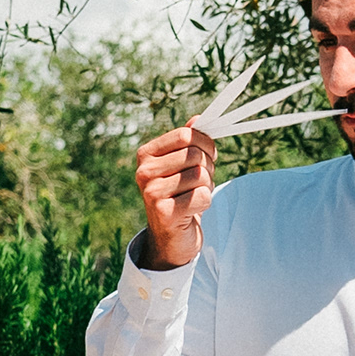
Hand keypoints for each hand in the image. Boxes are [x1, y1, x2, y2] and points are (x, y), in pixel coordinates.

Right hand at [134, 123, 216, 267]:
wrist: (171, 237)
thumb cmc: (180, 195)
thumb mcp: (182, 165)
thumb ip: (189, 141)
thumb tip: (199, 118)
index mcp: (146, 154)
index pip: (186, 135)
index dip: (206, 143)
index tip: (210, 154)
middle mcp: (144, 172)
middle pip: (195, 155)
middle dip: (208, 168)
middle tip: (202, 181)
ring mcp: (151, 192)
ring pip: (200, 176)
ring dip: (207, 187)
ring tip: (194, 196)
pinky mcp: (164, 213)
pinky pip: (202, 196)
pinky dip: (205, 203)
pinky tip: (192, 210)